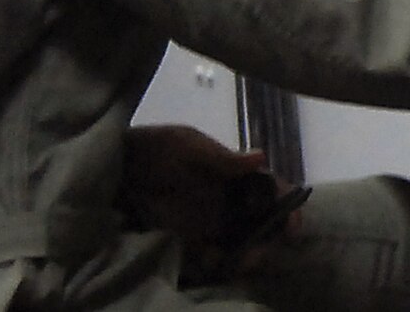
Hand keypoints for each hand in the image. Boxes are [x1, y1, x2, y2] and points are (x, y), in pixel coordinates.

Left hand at [119, 125, 302, 280]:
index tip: (291, 228)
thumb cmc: (157, 149)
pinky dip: (215, 263)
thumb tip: (262, 157)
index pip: (272, 190)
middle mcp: (230, 200)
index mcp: (236, 174)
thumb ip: (221, 157)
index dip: (288, 206)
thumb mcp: (187, 145)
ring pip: (241, 243)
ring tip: (230, 261)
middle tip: (257, 255)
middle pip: (263, 223)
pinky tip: (207, 260)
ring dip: (244, 256)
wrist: (117, 169)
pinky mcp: (189, 240)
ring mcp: (210, 222)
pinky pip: (211, 257)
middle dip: (267, 241)